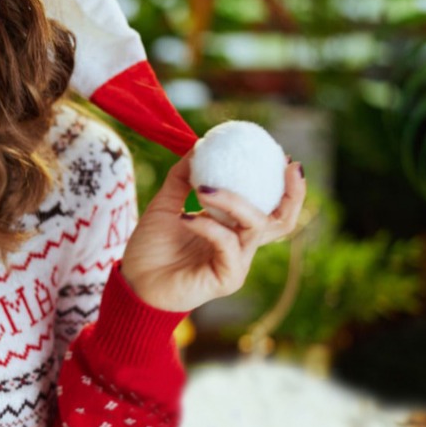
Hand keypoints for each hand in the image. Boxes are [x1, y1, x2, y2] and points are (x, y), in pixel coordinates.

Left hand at [119, 153, 306, 312]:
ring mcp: (237, 264)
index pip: (271, 207)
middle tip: (284, 165)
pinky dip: (207, 225)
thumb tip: (200, 145)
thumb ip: (184, 176)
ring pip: (255, 225)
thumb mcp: (167, 203)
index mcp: (233, 229)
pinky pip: (227, 243)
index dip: (285, 185)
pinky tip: (184, 217)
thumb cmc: (151, 247)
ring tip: (202, 189)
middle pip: (283, 221)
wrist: (133, 281)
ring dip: (232, 200)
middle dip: (292, 193)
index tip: (283, 157)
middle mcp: (241, 246)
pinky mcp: (227, 279)